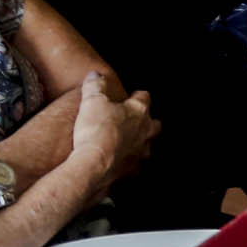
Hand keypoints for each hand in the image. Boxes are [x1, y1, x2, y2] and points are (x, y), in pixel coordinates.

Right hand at [68, 71, 157, 194]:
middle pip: (155, 124)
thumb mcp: (92, 101)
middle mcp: (144, 132)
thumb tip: (95, 75)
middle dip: (147, 122)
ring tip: (130, 145)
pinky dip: (129, 167)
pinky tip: (120, 167)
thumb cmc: (95, 130)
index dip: (138, 96)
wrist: (93, 164)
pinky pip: (134, 169)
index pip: (144, 97)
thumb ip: (95, 86)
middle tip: (135, 121)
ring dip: (140, 145)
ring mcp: (139, 152)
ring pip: (147, 148)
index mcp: (138, 111)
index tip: (133, 95)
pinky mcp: (130, 171)